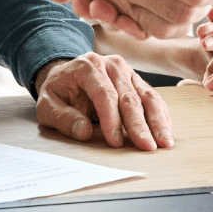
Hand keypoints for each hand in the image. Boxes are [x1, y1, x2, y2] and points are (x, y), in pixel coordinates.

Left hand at [34, 53, 174, 150]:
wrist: (65, 76)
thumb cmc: (58, 92)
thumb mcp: (47, 105)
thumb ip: (61, 117)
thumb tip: (83, 131)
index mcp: (87, 66)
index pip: (104, 93)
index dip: (111, 119)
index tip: (115, 142)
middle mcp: (110, 64)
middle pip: (128, 96)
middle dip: (138, 124)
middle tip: (147, 146)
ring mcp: (126, 71)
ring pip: (146, 96)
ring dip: (157, 121)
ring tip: (164, 143)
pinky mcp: (136, 81)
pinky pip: (152, 98)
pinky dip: (161, 116)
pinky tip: (165, 132)